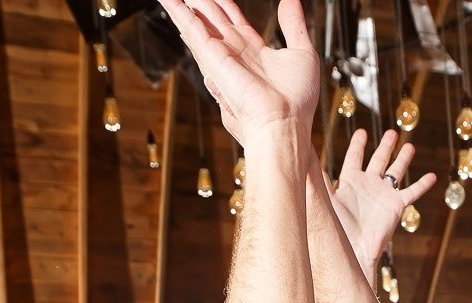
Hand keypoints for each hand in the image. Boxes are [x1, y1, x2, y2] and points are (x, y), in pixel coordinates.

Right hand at [157, 0, 319, 144]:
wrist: (284, 121)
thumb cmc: (296, 100)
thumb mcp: (303, 52)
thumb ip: (294, 24)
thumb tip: (291, 0)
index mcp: (254, 50)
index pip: (234, 19)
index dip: (224, 3)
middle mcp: (235, 52)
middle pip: (213, 18)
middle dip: (202, 2)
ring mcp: (221, 54)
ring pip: (199, 21)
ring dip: (184, 6)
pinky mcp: (212, 58)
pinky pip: (192, 29)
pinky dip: (178, 12)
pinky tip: (168, 0)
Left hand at [329, 129, 435, 276]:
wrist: (354, 248)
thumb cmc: (337, 227)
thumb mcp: (326, 198)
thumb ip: (317, 177)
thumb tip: (304, 154)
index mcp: (350, 182)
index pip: (354, 158)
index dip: (358, 145)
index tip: (362, 133)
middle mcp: (368, 186)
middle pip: (378, 161)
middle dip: (385, 147)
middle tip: (392, 133)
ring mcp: (383, 195)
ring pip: (396, 172)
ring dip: (403, 159)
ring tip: (410, 146)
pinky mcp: (396, 206)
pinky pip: (412, 192)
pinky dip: (422, 185)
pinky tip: (432, 176)